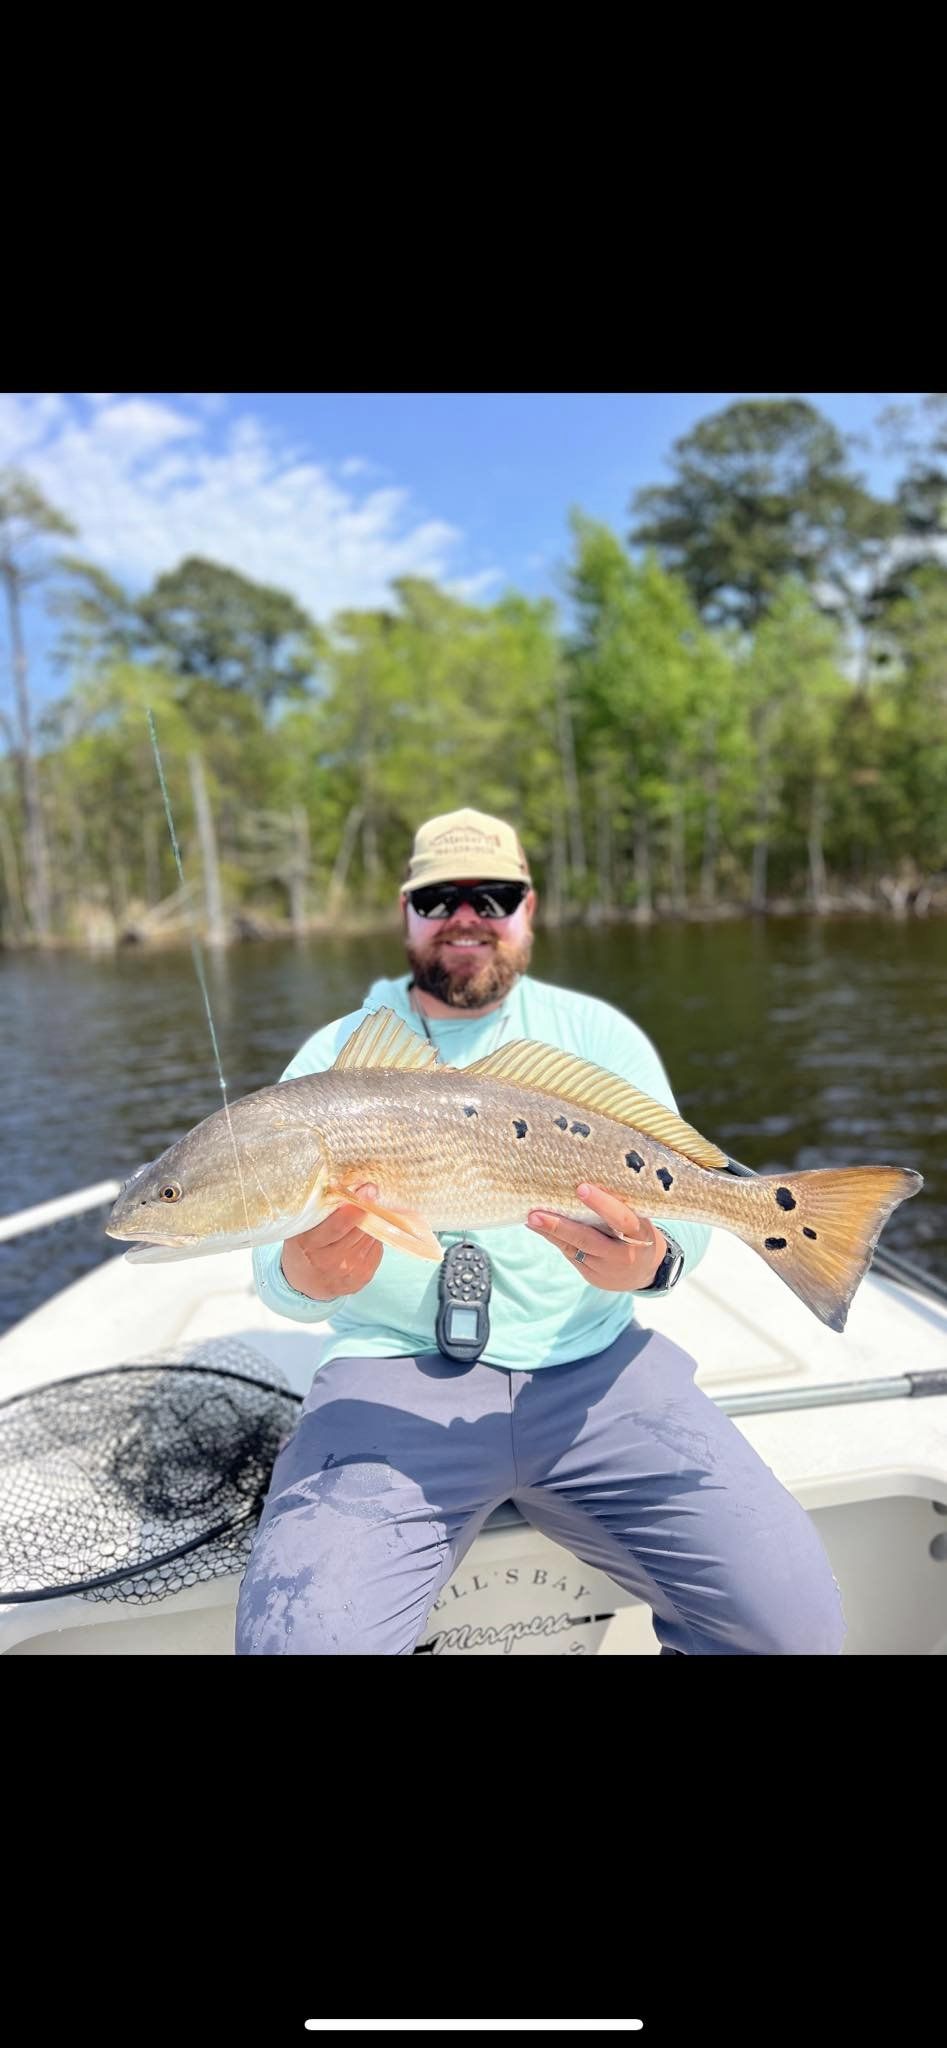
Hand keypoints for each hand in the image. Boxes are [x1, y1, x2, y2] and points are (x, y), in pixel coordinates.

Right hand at [280, 1184, 383, 1298]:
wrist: (305, 1284)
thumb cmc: (303, 1249)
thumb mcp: (301, 1230)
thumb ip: (320, 1213)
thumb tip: (348, 1187)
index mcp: (310, 1246)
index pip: (338, 1226)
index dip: (355, 1207)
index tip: (367, 1189)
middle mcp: (330, 1262)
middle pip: (359, 1230)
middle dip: (367, 1210)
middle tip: (371, 1192)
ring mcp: (349, 1271)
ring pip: (370, 1238)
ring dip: (371, 1224)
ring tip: (364, 1215)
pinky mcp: (363, 1277)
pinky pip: (377, 1249)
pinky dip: (373, 1239)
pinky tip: (363, 1235)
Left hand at [526, 1181, 667, 1291]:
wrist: (644, 1272)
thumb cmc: (636, 1233)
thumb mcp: (637, 1219)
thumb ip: (618, 1206)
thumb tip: (583, 1182)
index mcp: (638, 1233)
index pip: (620, 1218)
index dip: (602, 1204)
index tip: (580, 1188)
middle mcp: (622, 1254)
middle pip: (588, 1239)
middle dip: (560, 1226)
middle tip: (536, 1214)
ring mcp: (605, 1268)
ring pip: (574, 1248)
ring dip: (550, 1232)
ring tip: (531, 1217)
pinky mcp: (592, 1276)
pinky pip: (570, 1254)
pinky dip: (554, 1239)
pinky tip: (538, 1227)